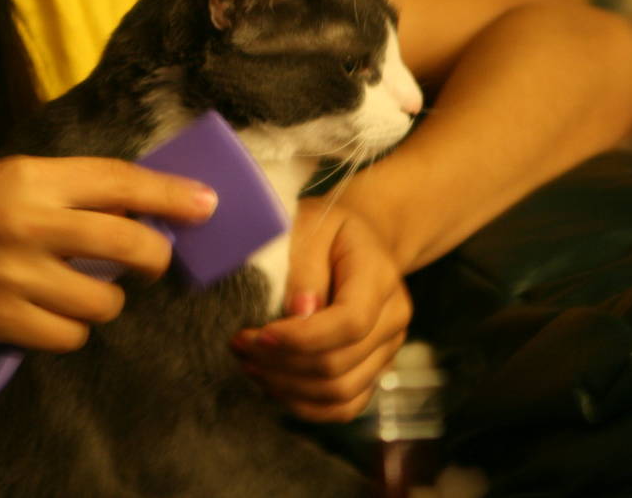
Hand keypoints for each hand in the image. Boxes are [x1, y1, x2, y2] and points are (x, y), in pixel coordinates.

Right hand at [0, 155, 217, 352]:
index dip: (170, 195)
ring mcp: (13, 274)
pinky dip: (67, 330)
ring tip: (74, 292)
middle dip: (156, 257)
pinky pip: (67, 336)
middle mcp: (27, 222)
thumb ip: (52, 193)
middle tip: (155, 261)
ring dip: (103, 302)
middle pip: (129, 243)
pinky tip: (44, 315)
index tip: (207, 204)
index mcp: (26, 176)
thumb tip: (122, 210)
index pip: (118, 181)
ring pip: (103, 302)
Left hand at [230, 197, 410, 422]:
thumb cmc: (330, 227)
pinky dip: (306, 405)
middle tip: (239, 345)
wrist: (361, 238)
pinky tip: (272, 384)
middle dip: (280, 362)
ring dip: (287, 386)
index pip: (349, 323)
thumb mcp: (313, 223)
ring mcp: (386, 351)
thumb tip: (298, 312)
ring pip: (340, 393)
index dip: (301, 337)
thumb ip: (306, 264)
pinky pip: (345, 406)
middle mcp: (392, 321)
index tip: (257, 333)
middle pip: (339, 365)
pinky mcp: (373, 370)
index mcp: (380, 279)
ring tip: (248, 364)